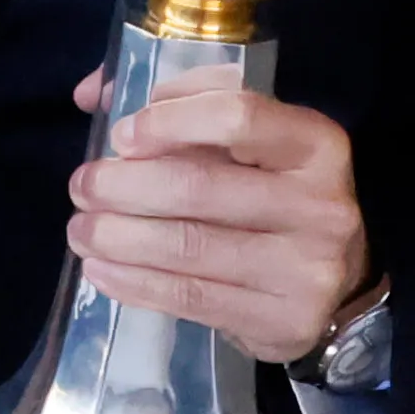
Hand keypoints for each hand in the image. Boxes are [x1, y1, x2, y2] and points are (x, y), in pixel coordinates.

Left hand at [65, 69, 370, 364]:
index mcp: (315, 144)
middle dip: (124, 186)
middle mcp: (321, 204)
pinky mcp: (284, 320)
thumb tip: (91, 93)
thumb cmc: (273, 195)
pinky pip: (191, 298)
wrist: (334, 284)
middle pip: (200, 187)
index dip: (170, 122)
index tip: (122, 137)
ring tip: (81, 231)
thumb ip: (180, 105)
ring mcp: (306, 267)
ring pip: (189, 246)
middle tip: (82, 187)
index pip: (239, 117)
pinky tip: (100, 270)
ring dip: (118, 237)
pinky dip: (134, 283)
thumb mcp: (247, 142)